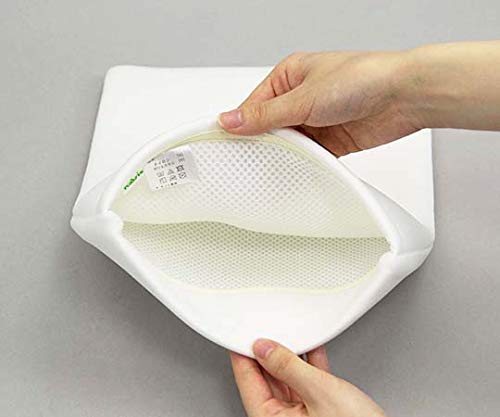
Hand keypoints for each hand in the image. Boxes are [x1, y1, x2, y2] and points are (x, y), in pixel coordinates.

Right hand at [219, 51, 418, 155]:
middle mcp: (302, 97)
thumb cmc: (361, 78)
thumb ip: (265, 115)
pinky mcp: (332, 140)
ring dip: (285, 154)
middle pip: (270, 126)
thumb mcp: (303, 97)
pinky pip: (309, 155)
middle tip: (247, 161)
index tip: (227, 143)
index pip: (255, 104)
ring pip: (290, 143)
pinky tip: (296, 170)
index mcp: (290, 76)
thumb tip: (230, 119)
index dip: (241, 124)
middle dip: (263, 142)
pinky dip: (303, 163)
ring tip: (271, 167)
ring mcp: (317, 120)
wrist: (405, 96)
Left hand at [230, 339, 386, 416]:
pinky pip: (307, 382)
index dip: (243, 353)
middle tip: (267, 329)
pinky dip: (310, 364)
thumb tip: (264, 348)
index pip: (247, 380)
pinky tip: (313, 348)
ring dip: (291, 356)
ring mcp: (300, 416)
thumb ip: (288, 367)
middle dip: (268, 352)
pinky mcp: (319, 411)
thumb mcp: (319, 393)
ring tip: (291, 334)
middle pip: (266, 378)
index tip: (242, 333)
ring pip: (287, 378)